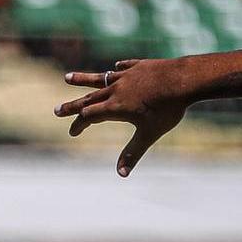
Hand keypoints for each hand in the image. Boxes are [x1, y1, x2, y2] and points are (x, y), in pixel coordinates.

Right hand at [55, 58, 188, 176]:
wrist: (183, 80)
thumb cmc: (167, 109)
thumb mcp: (149, 134)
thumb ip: (133, 152)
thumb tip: (121, 174)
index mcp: (115, 107)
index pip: (89, 117)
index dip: (79, 125)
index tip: (73, 132)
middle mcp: (115, 90)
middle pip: (88, 98)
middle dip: (72, 106)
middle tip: (57, 110)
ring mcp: (126, 76)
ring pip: (100, 78)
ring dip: (83, 79)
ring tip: (67, 78)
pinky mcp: (139, 66)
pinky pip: (124, 68)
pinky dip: (118, 70)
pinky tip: (116, 68)